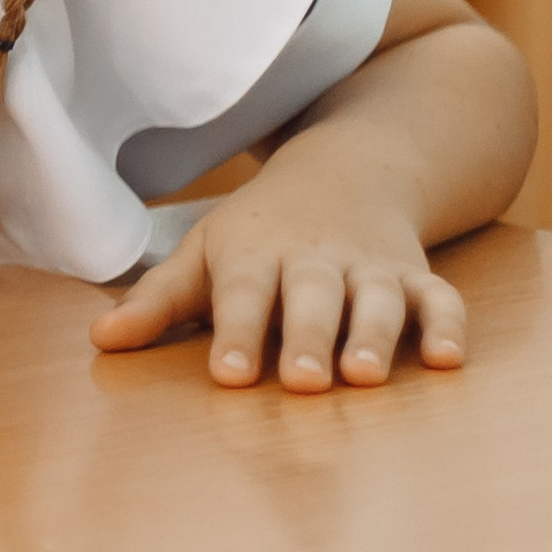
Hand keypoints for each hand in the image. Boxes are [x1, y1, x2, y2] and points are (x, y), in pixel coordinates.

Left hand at [89, 153, 468, 391]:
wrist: (347, 169)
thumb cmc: (260, 230)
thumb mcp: (205, 254)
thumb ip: (158, 301)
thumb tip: (100, 339)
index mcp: (255, 255)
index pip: (242, 295)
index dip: (234, 334)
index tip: (227, 377)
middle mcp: (316, 260)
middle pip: (313, 298)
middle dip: (308, 338)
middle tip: (301, 382)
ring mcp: (371, 268)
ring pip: (378, 299)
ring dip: (374, 336)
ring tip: (366, 376)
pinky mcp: (415, 275)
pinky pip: (440, 298)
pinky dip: (449, 325)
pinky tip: (451, 361)